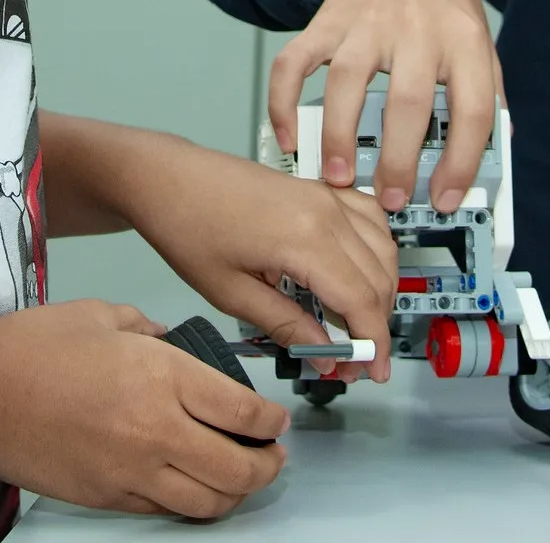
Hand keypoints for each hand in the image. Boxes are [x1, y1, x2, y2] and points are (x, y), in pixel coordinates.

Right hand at [0, 299, 288, 518]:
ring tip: (240, 478)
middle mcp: (157, 430)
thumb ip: (149, 329)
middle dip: (268, 465)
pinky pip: (164, 511)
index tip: (275, 419)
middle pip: (240, 468)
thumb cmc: (30, 349)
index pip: (245, 412)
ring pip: (209, 501)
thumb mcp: (101, 316)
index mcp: (163, 377)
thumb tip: (172, 341)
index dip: (271, 421)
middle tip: (272, 455)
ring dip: (236, 493)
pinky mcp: (107, 497)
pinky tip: (190, 486)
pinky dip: (189, 503)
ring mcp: (132, 471)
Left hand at [117, 139, 398, 384]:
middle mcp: (327, 212)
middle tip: (353, 358)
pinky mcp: (319, 189)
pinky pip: (370, 218)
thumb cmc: (187, 227)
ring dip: (380, 290)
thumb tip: (324, 354)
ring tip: (356, 324)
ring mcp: (327, 196)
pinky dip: (376, 250)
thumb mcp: (230, 292)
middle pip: (378, 278)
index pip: (362, 300)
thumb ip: (285, 324)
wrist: (166, 176)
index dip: (372, 342)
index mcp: (306, 239)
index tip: (370, 372)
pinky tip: (361, 272)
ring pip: (383, 249)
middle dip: (374, 324)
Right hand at [268, 0, 501, 213]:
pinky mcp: (325, 22)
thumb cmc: (443, 7)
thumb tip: (492, 155)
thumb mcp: (480, 43)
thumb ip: (487, 95)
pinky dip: (284, 100)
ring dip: (339, 135)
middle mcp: (416, 30)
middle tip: (389, 199)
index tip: (444, 198)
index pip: (472, 108)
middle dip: (398, 159)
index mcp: (463, 41)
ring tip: (338, 177)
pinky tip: (288, 136)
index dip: (462, 160)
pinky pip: (294, 62)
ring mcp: (366, 24)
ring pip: (347, 81)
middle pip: (408, 101)